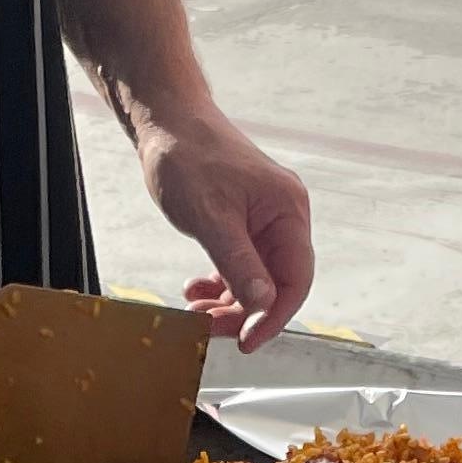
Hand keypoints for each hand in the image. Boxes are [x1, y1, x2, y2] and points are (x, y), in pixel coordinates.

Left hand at [135, 103, 313, 351]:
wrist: (167, 120)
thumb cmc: (188, 157)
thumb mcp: (210, 217)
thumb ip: (238, 263)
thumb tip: (264, 305)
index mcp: (287, 211)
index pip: (295, 280)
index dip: (273, 317)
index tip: (245, 342)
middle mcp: (283, 217)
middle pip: (275, 284)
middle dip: (243, 313)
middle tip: (206, 328)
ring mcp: (264, 221)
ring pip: (255, 280)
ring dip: (227, 302)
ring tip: (194, 309)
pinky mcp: (243, 223)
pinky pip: (240, 266)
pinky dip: (220, 284)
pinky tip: (196, 289)